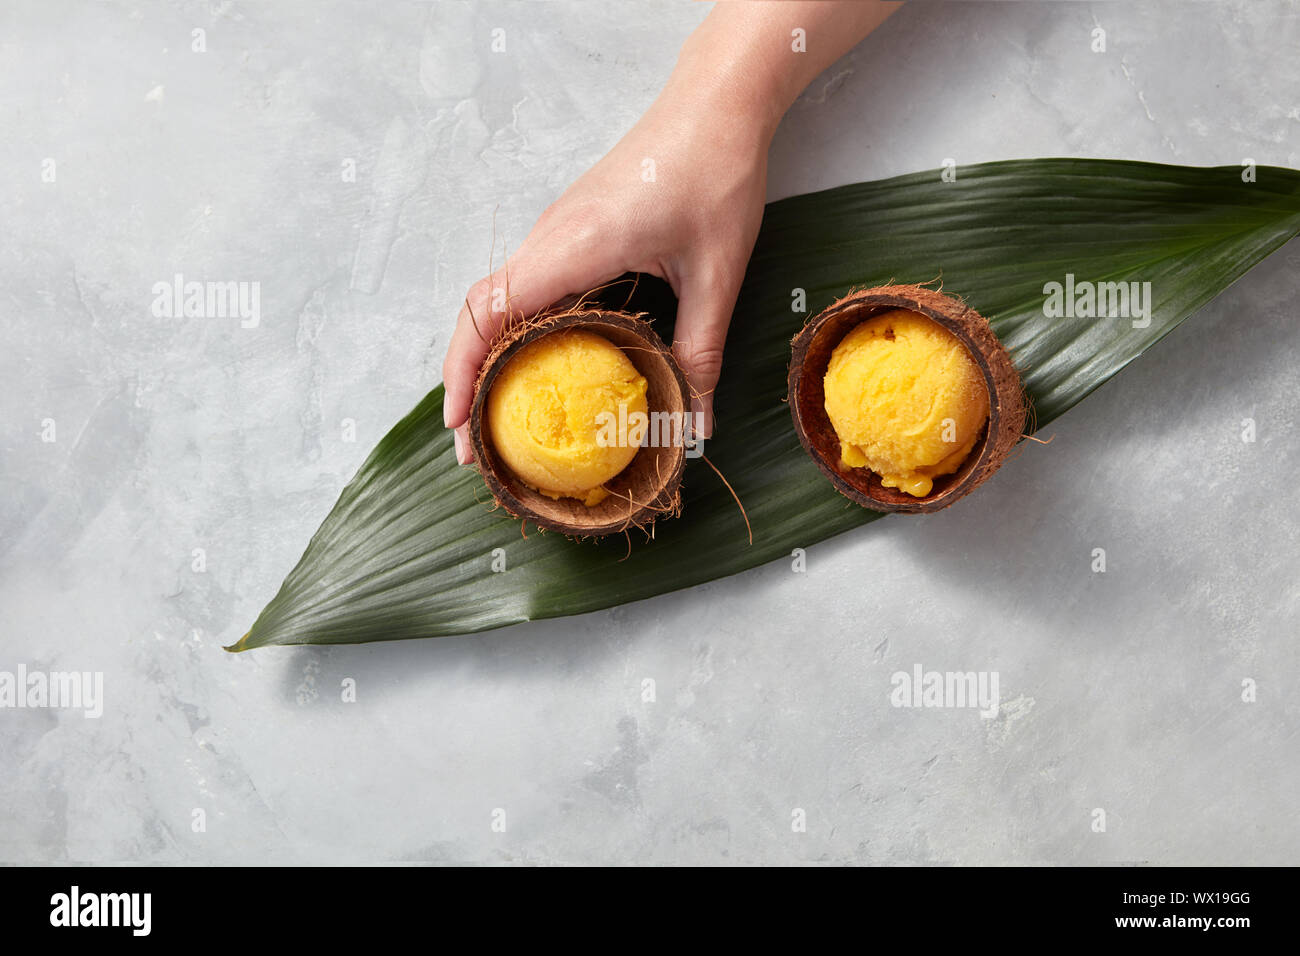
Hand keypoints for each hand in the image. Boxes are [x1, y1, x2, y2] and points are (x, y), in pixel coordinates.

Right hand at [441, 82, 772, 462]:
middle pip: (481, 312)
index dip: (463, 372)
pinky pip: (528, 286)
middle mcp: (550, 237)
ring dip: (489, 357)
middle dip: (467, 379)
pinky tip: (541, 367)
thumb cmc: (714, 173)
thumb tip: (694, 427)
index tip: (458, 426)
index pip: (490, 312)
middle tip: (475, 445)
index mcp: (573, 245)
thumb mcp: (716, 274)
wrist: (716, 103)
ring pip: (501, 300)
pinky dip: (519, 332)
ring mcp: (557, 231)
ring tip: (499, 416)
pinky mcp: (573, 229)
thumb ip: (700, 352)